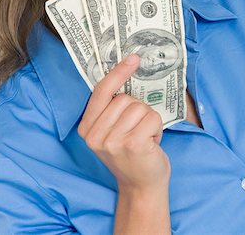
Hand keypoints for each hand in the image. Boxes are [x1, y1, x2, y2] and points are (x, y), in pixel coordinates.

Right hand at [78, 54, 170, 192]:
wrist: (141, 187)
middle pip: (125, 99)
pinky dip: (157, 128)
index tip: (133, 58)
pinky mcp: (133, 145)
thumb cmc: (130, 154)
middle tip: (138, 131)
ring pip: (140, 107)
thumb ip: (111, 110)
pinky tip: (152, 144)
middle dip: (138, 110)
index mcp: (87, 129)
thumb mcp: (111, 132)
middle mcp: (95, 136)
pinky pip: (152, 118)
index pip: (101, 92)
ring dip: (149, 121)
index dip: (118, 73)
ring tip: (145, 139)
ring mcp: (113, 141)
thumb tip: (127, 73)